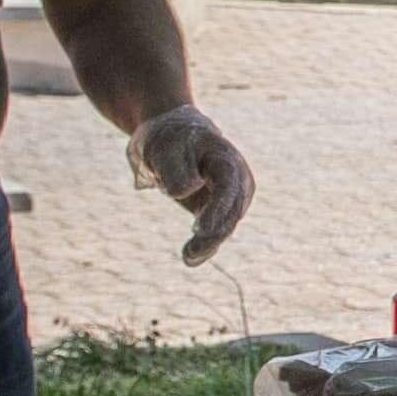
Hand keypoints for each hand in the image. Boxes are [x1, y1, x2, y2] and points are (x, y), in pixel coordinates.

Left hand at [131, 104, 252, 261]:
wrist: (169, 137)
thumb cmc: (166, 141)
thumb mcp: (161, 150)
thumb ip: (173, 169)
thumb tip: (188, 190)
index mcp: (224, 157)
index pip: (228, 185)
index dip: (218, 209)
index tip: (201, 230)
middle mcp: (236, 177)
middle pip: (232, 210)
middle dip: (214, 233)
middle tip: (190, 251)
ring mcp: (230, 195)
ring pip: (226, 225)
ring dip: (209, 243)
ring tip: (188, 256)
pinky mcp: (218, 209)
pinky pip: (217, 230)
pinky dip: (206, 246)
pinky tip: (190, 258)